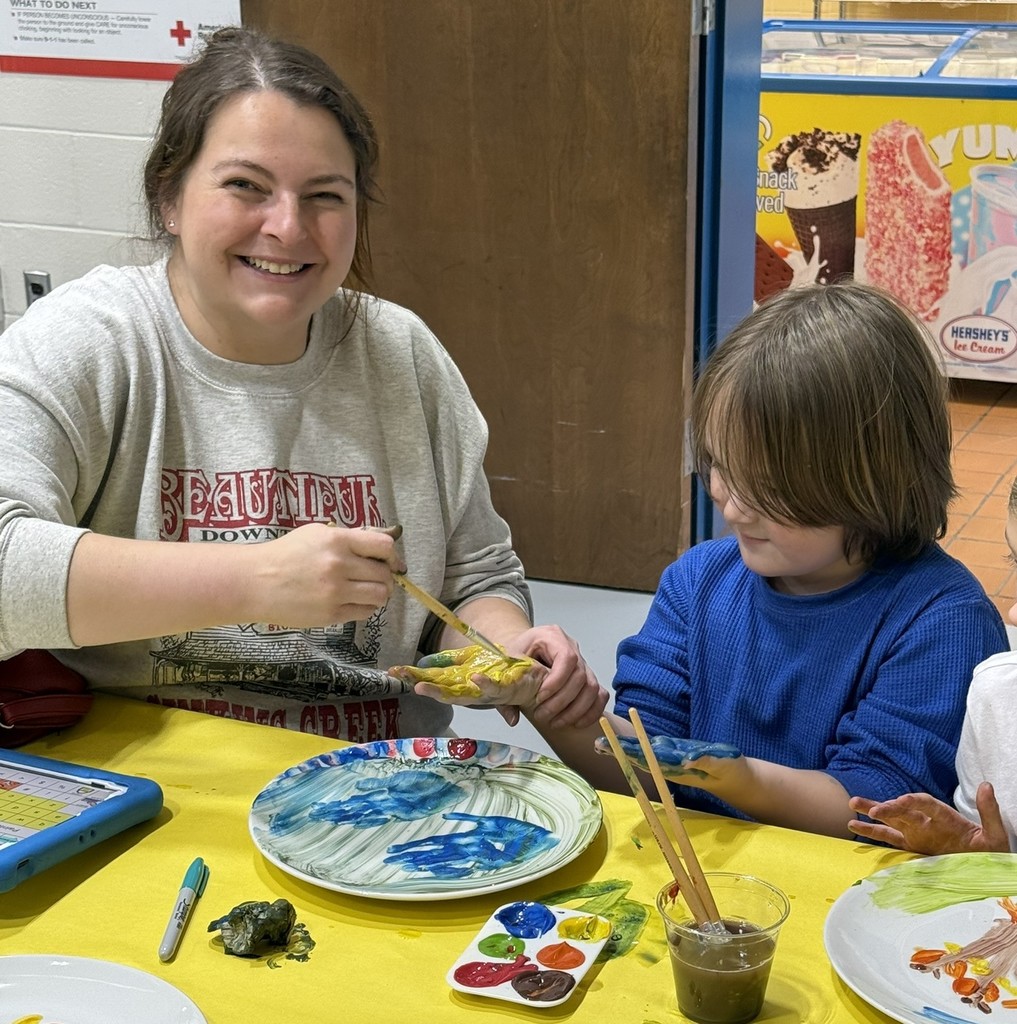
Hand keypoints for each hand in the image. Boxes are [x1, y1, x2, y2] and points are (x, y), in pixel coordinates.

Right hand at [248, 523, 404, 626]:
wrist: (255, 582)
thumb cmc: (285, 554)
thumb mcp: (316, 533)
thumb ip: (348, 538)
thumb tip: (378, 548)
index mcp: (338, 541)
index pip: (384, 547)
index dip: (392, 555)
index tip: (390, 561)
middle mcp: (340, 566)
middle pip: (384, 574)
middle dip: (385, 576)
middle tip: (376, 577)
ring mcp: (336, 592)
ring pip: (380, 595)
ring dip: (380, 593)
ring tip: (368, 590)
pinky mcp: (331, 614)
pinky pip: (365, 612)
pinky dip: (366, 607)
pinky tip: (355, 601)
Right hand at [389, 645, 543, 709]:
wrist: (538, 682)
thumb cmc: (506, 675)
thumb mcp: (476, 665)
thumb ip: (454, 664)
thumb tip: (428, 662)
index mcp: (465, 685)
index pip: (436, 680)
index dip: (415, 675)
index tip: (395, 670)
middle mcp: (473, 693)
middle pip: (443, 690)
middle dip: (423, 684)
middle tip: (403, 679)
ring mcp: (489, 692)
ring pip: (463, 693)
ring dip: (442, 690)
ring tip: (422, 686)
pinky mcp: (507, 689)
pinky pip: (495, 687)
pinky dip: (484, 683)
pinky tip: (473, 678)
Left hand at [515, 625, 607, 729]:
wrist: (522, 649)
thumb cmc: (516, 654)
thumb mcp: (506, 665)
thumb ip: (508, 690)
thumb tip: (513, 718)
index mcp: (551, 636)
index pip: (566, 657)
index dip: (556, 681)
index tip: (540, 698)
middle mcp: (571, 647)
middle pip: (580, 675)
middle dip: (561, 701)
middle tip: (543, 716)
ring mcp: (582, 661)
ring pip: (592, 687)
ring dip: (575, 710)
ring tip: (555, 722)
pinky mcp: (587, 677)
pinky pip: (599, 695)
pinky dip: (591, 712)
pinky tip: (576, 723)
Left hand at [594, 732, 744, 789]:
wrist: (736, 779)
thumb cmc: (732, 771)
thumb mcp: (724, 764)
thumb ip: (706, 761)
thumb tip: (686, 760)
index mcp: (678, 768)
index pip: (649, 759)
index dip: (630, 753)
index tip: (614, 748)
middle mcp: (669, 765)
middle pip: (640, 757)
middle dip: (619, 750)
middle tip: (596, 743)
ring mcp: (670, 760)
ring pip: (642, 753)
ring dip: (623, 748)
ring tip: (601, 742)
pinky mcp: (675, 754)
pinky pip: (652, 750)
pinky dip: (636, 744)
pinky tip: (623, 742)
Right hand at [847, 783, 1009, 854]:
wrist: (987, 871)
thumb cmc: (991, 852)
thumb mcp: (995, 833)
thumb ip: (989, 811)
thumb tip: (986, 786)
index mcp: (945, 817)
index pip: (925, 804)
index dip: (913, 801)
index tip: (900, 801)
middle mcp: (927, 822)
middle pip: (903, 810)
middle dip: (888, 808)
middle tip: (872, 809)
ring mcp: (918, 833)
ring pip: (891, 820)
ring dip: (873, 811)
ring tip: (852, 804)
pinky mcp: (912, 846)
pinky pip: (889, 837)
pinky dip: (871, 832)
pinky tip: (854, 825)